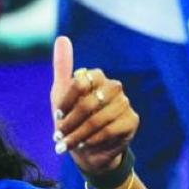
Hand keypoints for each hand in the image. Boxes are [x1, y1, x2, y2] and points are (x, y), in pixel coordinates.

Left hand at [49, 36, 137, 176]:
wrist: (87, 149)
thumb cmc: (72, 119)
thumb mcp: (61, 95)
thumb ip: (62, 67)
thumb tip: (62, 38)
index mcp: (97, 77)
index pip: (81, 82)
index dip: (66, 101)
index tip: (57, 115)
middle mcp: (114, 87)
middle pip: (89, 102)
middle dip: (71, 122)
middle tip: (59, 135)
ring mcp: (125, 103)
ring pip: (99, 118)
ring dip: (79, 134)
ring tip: (67, 144)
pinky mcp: (132, 121)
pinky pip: (111, 130)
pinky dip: (94, 140)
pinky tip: (84, 146)